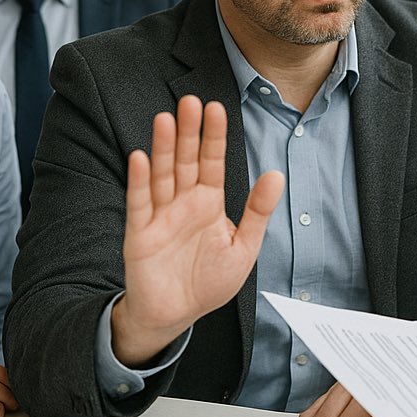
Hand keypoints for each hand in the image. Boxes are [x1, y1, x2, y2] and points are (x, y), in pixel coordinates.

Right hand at [113, 95, 283, 365]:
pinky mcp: (140, 234)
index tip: (216, 107)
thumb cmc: (209, 282)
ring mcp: (160, 215)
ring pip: (162, 175)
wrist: (176, 315)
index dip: (214, 136)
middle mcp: (184, 203)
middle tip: (190, 101)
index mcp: (210, 203)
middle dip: (188, 132)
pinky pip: (139, 204)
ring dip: (162, 148)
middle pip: (185, 161)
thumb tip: (277, 174)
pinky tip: (140, 158)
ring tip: (165, 119)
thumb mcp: (243, 247)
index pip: (213, 162)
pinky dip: (140, 182)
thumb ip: (257, 211)